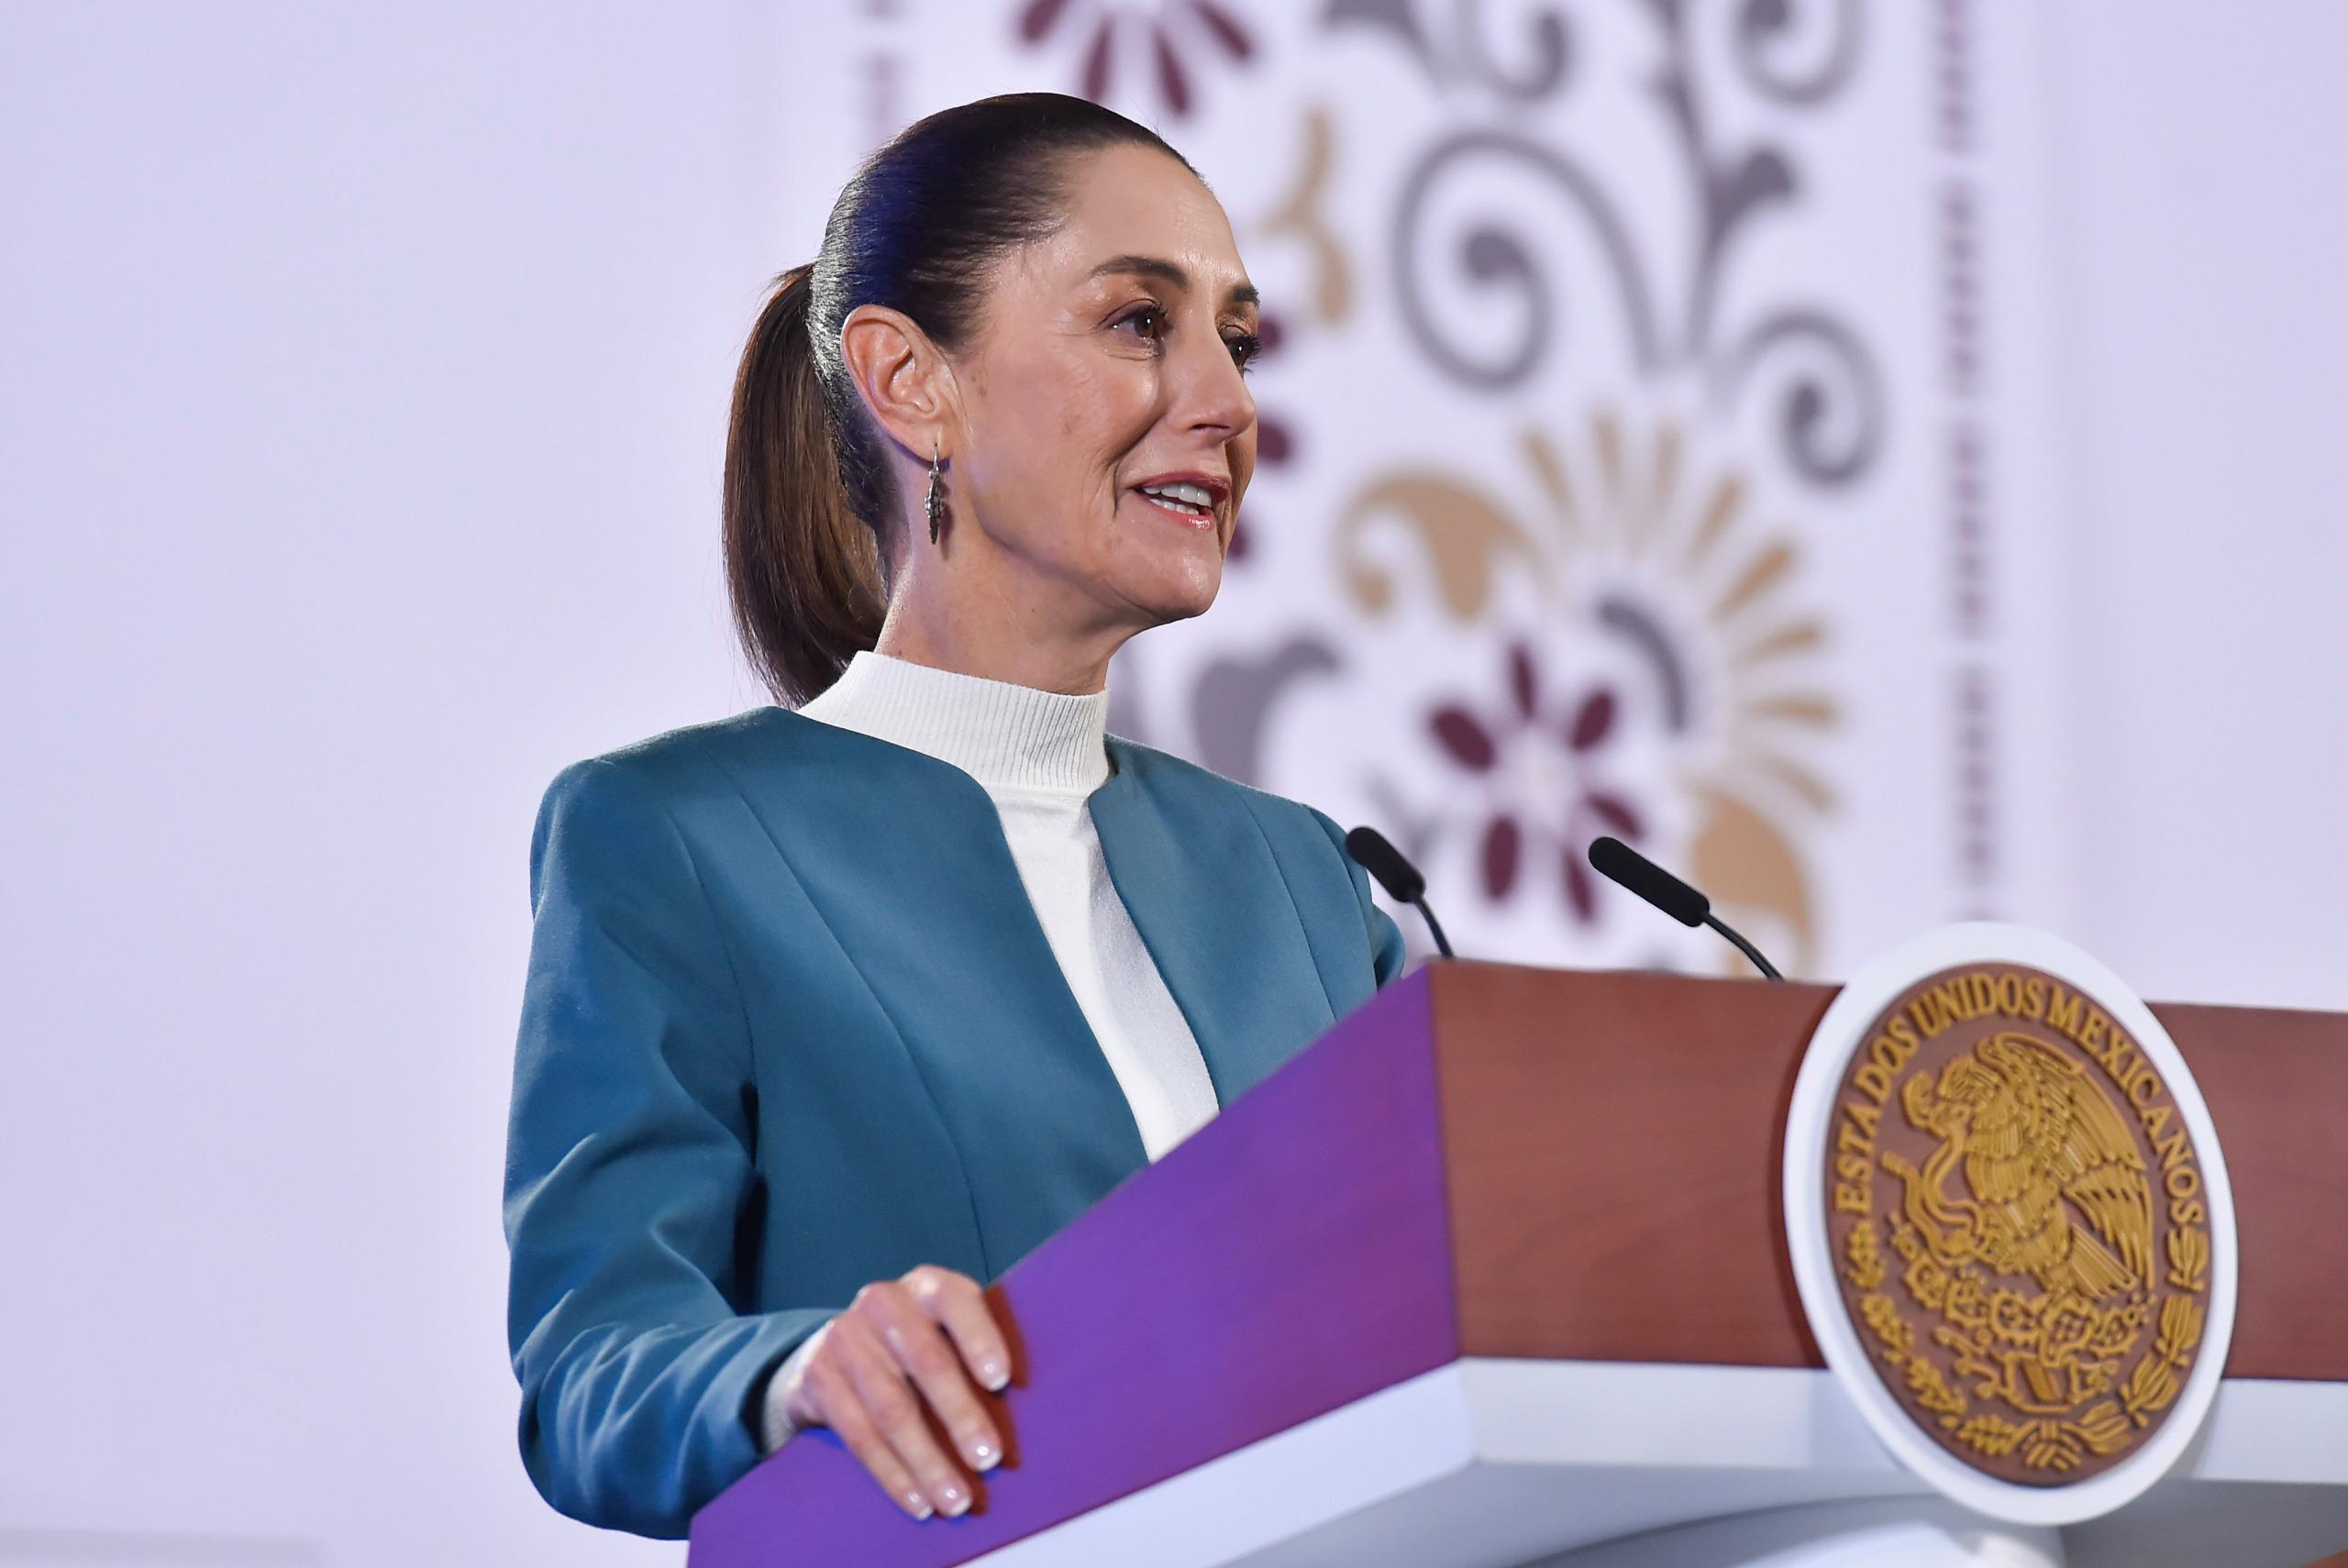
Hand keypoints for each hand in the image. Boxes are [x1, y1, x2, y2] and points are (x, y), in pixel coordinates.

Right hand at [775, 1265, 1013, 1519]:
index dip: (979, 1338)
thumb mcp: (943, 1333)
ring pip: (892, 1408)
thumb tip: (1032, 1411)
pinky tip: (918, 1502)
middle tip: (989, 1459)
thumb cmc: (916, 1347)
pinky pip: (859, 1435)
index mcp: (926, 1286)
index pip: (956, 1300)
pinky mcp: (817, 1376)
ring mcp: (845, 1337)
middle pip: (926, 1361)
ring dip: (927, 1461)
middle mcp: (883, 1302)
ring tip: (956, 1500)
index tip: (1002, 1381)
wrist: (835, 1349)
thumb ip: (975, 1355)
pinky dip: (893, 1475)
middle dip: (960, 1415)